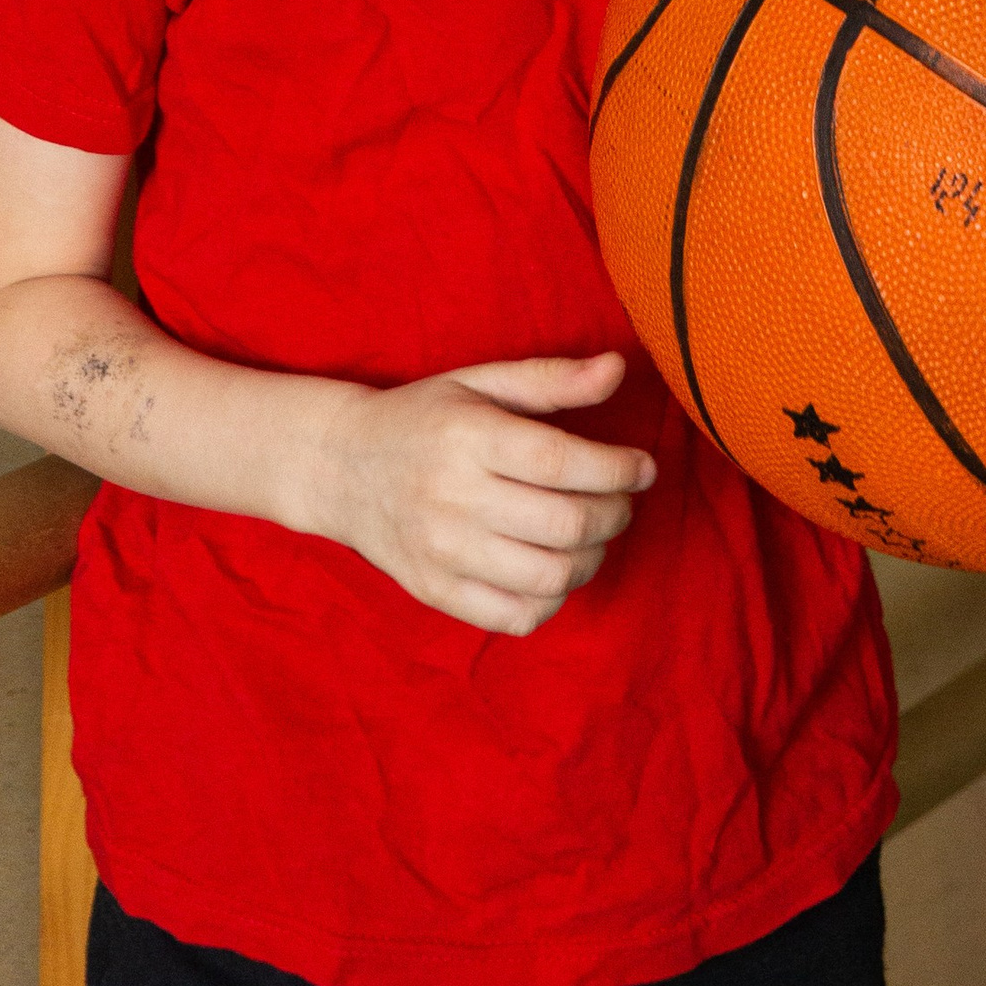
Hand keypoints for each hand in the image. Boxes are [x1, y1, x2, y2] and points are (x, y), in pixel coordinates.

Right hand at [303, 351, 656, 634]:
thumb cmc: (424, 417)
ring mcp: (441, 552)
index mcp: (467, 436)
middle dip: (614, 514)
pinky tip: (554, 568)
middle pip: (565, 524)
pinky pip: (516, 616)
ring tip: (592, 535)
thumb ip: (552, 379)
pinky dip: (552, 599)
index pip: (562, 462)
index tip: (643, 466)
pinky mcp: (435, 591)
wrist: (342, 467)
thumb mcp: (480, 382)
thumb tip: (619, 369)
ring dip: (592, 558)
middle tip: (621, 501)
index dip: (618, 469)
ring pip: (549, 576)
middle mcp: (452, 497)